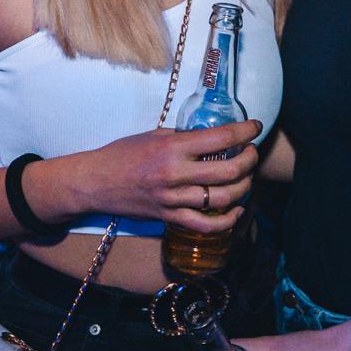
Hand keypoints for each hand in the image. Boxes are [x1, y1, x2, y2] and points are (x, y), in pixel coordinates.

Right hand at [74, 119, 262, 231]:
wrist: (94, 183)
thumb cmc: (121, 154)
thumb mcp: (153, 136)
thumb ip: (183, 138)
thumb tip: (211, 137)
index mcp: (172, 148)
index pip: (221, 138)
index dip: (245, 131)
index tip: (255, 126)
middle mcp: (176, 175)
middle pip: (229, 171)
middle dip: (250, 160)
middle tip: (253, 152)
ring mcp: (173, 199)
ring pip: (223, 198)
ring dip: (243, 186)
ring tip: (246, 176)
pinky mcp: (169, 217)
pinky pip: (206, 224)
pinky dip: (227, 220)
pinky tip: (237, 209)